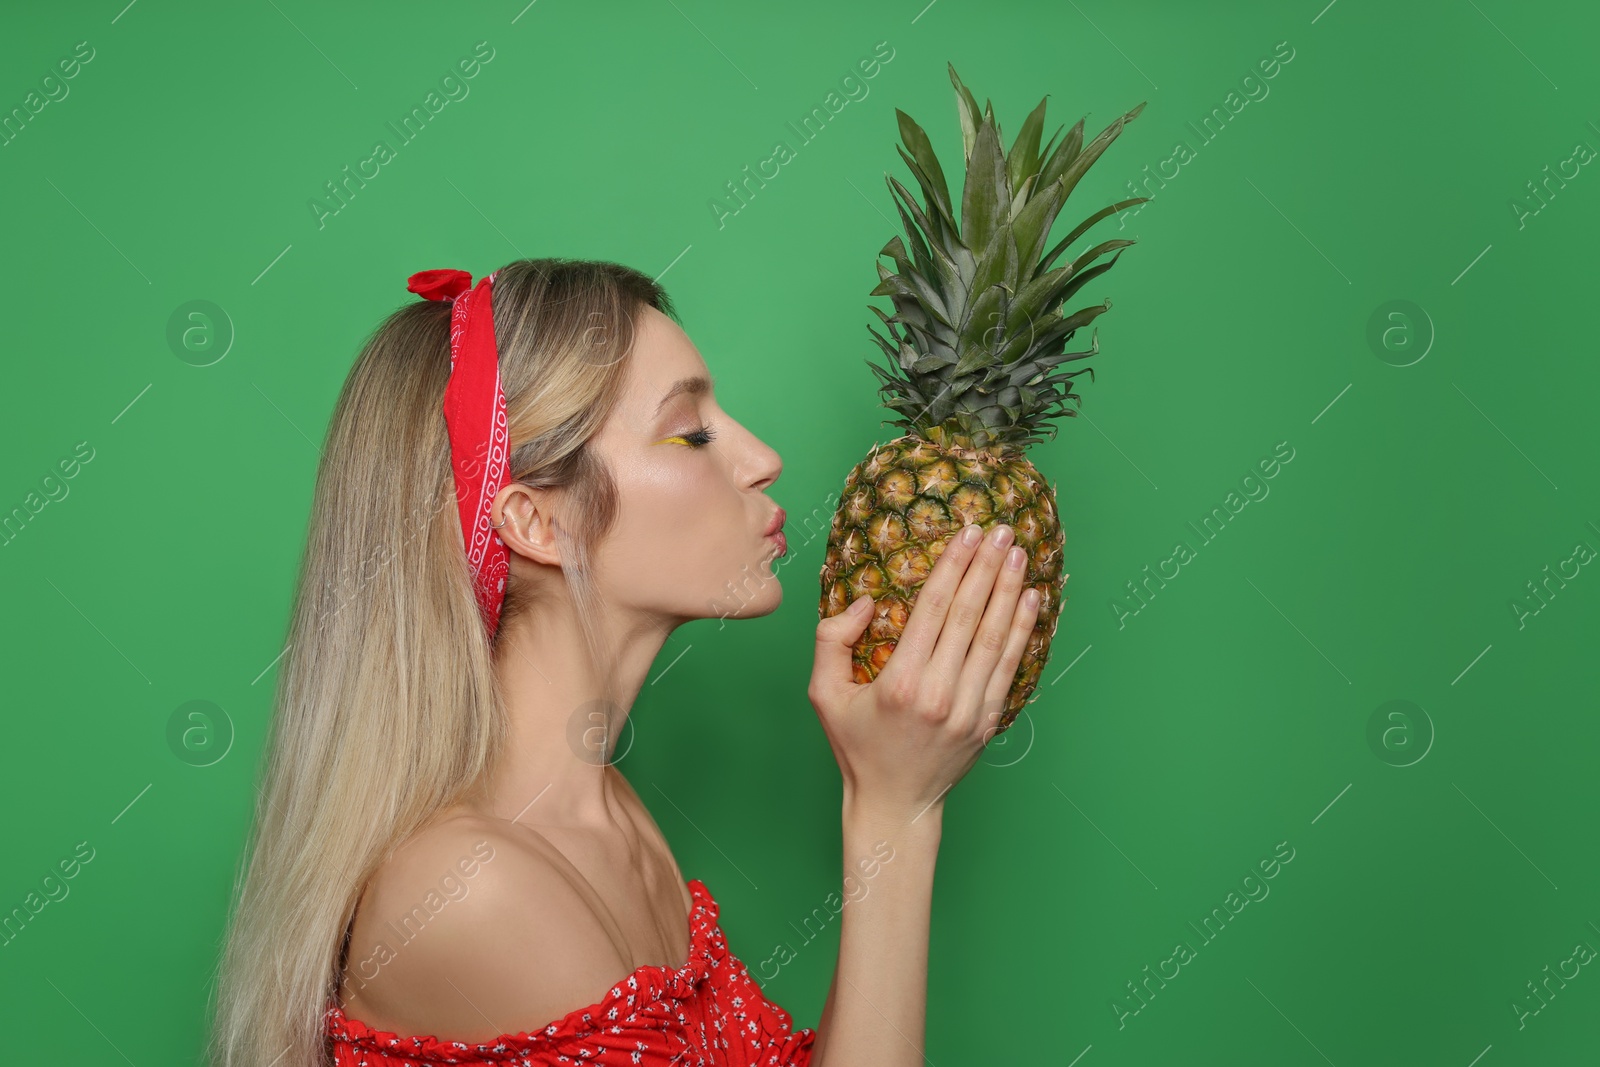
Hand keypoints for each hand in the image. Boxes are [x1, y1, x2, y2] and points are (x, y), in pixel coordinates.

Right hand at [808, 521, 1042, 820]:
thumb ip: (831, 641)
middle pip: (971, 616)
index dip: (954, 567)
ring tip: (1017, 553)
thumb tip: (866, 603)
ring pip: (996, 638)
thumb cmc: (857, 747)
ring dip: (1010, 591)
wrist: (895, 804)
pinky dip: (1023, 630)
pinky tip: (1030, 599)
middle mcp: (939, 694)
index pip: (934, 610)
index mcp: (899, 682)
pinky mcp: (988, 721)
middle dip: (987, 567)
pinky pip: (1010, 666)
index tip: (966, 534)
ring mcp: (969, 710)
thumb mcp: (824, 694)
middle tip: (999, 529)